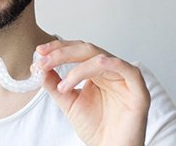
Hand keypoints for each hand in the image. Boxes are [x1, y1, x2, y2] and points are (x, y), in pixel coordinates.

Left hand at [36, 40, 150, 145]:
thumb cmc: (95, 127)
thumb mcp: (67, 101)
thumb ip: (54, 83)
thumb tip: (37, 67)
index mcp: (95, 70)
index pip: (77, 50)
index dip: (58, 48)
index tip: (39, 52)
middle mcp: (110, 70)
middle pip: (86, 50)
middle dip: (62, 53)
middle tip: (43, 61)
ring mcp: (125, 79)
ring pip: (101, 58)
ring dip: (78, 67)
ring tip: (63, 85)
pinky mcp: (139, 91)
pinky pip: (129, 70)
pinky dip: (112, 63)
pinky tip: (98, 64)